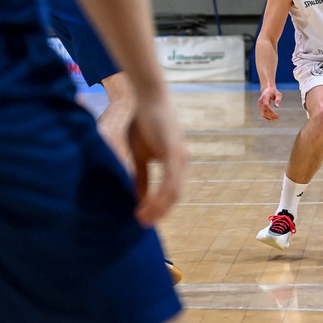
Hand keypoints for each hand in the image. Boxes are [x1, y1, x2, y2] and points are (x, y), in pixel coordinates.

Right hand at [126, 95, 188, 226]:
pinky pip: (170, 179)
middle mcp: (182, 162)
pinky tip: (147, 203)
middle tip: (143, 224)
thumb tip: (139, 197)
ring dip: (159, 207)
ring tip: (143, 217)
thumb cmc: (143, 123)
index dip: (159, 208)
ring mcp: (180, 157)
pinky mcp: (174, 151)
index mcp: (176, 164)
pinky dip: (160, 194)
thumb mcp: (140, 155)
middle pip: (175, 197)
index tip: (144, 220)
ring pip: (174, 192)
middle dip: (160, 212)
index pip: (172, 193)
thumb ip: (141, 176)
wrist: (148, 98)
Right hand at [258, 84, 281, 120]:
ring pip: (263, 113)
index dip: (271, 111)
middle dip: (271, 115)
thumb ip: (278, 99)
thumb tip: (277, 107)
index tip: (277, 115)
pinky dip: (267, 117)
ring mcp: (259, 105)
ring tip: (276, 118)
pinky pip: (263, 114)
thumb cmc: (274, 92)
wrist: (268, 90)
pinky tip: (272, 119)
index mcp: (264, 97)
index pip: (266, 105)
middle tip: (278, 118)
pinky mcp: (260, 108)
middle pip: (264, 111)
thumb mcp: (278, 94)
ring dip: (269, 117)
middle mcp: (260, 102)